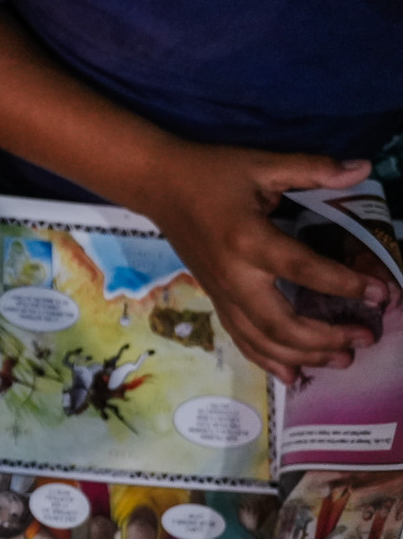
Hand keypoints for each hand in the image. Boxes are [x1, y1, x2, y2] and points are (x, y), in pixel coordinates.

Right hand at [140, 145, 385, 383]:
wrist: (157, 184)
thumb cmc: (211, 172)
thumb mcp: (262, 164)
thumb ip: (312, 168)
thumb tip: (362, 169)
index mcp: (248, 240)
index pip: (303, 269)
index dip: (344, 284)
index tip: (380, 293)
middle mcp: (233, 275)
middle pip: (280, 323)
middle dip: (326, 337)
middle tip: (365, 338)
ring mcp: (221, 292)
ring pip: (262, 339)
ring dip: (304, 355)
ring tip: (342, 359)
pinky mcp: (215, 298)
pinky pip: (241, 338)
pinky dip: (269, 360)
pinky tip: (294, 375)